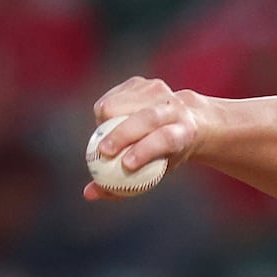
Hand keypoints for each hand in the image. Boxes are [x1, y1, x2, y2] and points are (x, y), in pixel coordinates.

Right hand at [83, 77, 206, 200]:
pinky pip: (111, 98)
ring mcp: (159, 92)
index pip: (165, 138)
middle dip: (121, 135)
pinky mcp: (141, 83)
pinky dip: (104, 113)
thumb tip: (89, 193)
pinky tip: (110, 122)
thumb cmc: (165, 155)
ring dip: (106, 123)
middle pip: (147, 119)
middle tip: (103, 152)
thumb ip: (121, 186)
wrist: (188, 121)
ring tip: (107, 136)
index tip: (125, 165)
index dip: (144, 150)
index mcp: (184, 133)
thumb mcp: (153, 174)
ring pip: (121, 105)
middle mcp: (175, 109)